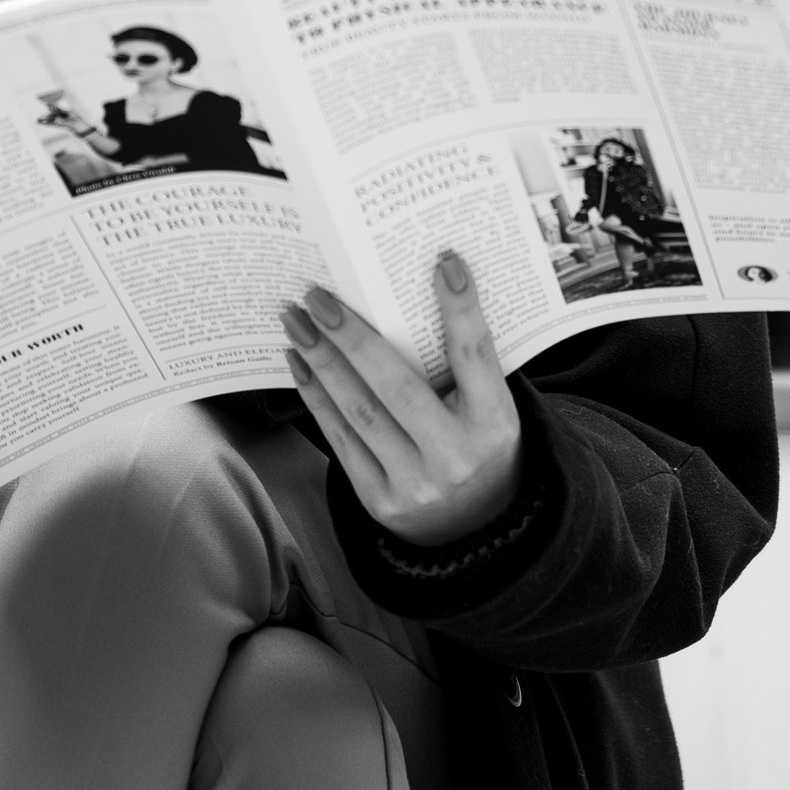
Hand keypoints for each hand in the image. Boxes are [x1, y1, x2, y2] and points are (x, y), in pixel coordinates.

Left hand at [283, 255, 521, 547]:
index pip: (476, 356)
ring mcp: (416, 483)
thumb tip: (404, 296)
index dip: (461, 309)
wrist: (477, 529)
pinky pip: (341, 439)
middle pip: (397, 386)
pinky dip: (317, 397)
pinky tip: (300, 364)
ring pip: (359, 411)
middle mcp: (456, 456)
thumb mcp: (489, 407)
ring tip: (295, 321)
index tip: (443, 260)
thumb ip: (462, 364)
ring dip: (322, 361)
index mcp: (494, 424)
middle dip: (352, 337)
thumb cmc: (478, 444)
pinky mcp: (380, 500)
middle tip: (318, 297)